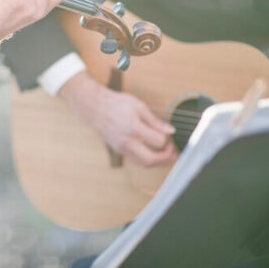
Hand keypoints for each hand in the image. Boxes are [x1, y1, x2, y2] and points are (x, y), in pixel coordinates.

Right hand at [59, 72, 176, 166]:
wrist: (94, 107)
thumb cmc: (116, 104)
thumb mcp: (138, 106)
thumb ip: (155, 120)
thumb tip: (170, 131)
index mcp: (133, 128)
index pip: (158, 141)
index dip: (167, 139)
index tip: (169, 134)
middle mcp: (126, 141)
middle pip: (151, 160)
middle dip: (166, 158)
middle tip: (173, 153)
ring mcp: (121, 148)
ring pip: (143, 163)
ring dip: (157, 162)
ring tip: (166, 155)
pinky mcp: (118, 150)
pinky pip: (136, 160)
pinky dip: (147, 159)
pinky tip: (153, 152)